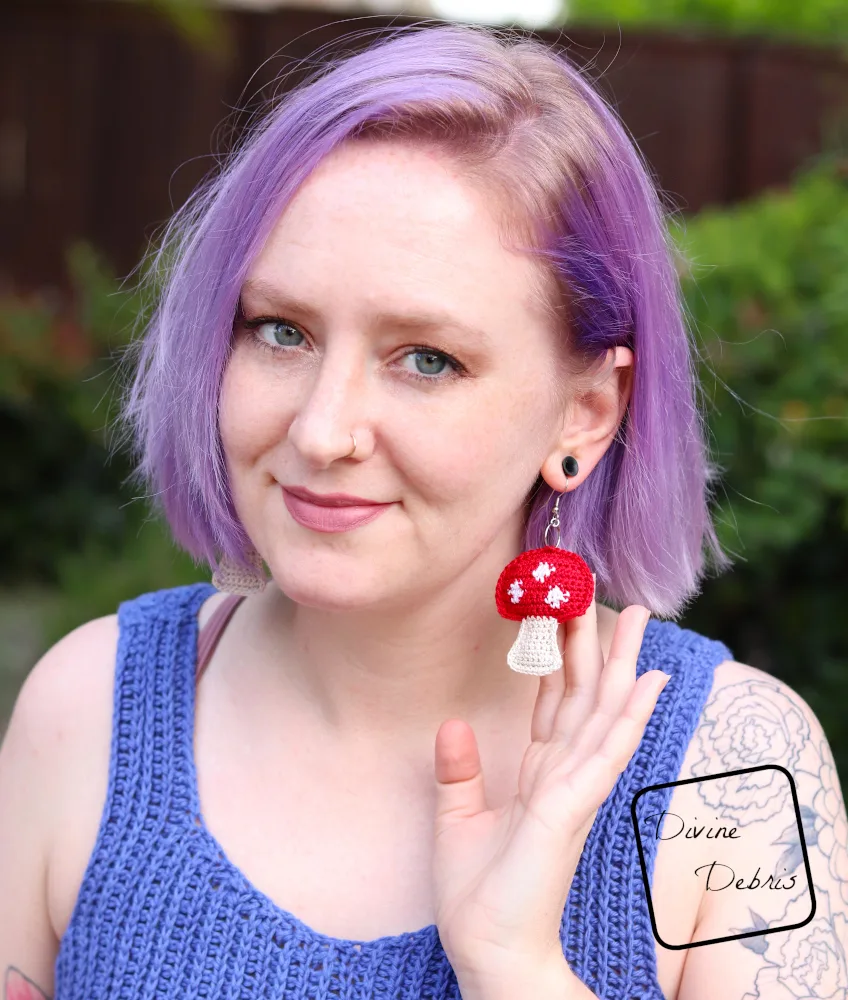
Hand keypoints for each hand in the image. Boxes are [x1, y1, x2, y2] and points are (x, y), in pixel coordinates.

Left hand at [430, 595, 667, 982]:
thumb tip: (451, 723)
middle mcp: (562, 773)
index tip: (559, 611)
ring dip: (620, 662)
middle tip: (602, 592)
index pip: (551, 700)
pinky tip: (646, 682)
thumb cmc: (478, 895)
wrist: (488, 950)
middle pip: (584, 694)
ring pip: (603, 711)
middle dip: (594, 642)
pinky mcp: (573, 806)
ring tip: (636, 616)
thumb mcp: (455, 820)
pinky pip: (605, 751)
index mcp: (536, 773)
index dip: (555, 655)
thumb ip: (458, 771)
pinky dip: (628, 715)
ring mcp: (574, 788)